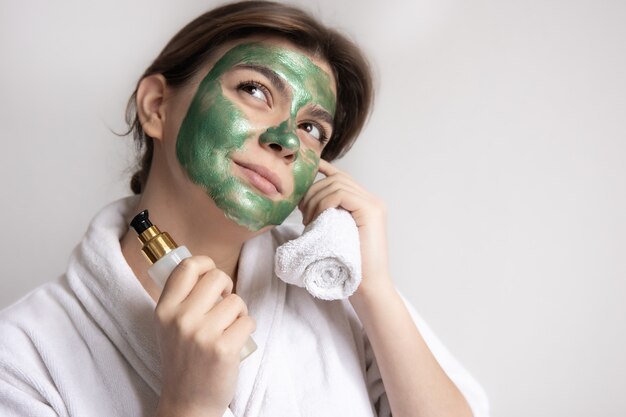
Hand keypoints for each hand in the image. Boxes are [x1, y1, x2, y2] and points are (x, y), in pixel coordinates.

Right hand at [154, 256, 255, 416]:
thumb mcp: (169, 325)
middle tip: (223, 304)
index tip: (212, 276)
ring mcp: (202, 334)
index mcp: (164, 309)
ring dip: (239, 312)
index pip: (188, 266)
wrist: (187, 401)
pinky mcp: (223, 349)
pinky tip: (236, 341)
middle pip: (217, 277)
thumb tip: (206, 267)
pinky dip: (247, 329)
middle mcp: (180, 319)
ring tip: (228, 328)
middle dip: (227, 288)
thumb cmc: (183, 359)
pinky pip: (248, 321)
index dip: (206, 264)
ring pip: (236, 300)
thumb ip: (181, 298)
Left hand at [298, 159, 390, 293]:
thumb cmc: (348, 266)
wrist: (367, 287)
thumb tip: (306, 201)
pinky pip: (341, 194)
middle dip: (314, 190)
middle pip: (337, 178)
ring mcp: (374, 205)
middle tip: (302, 213)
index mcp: (366, 204)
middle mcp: (373, 200)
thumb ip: (329, 215)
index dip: (323, 170)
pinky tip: (317, 218)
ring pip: (338, 183)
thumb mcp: (334, 233)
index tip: (305, 175)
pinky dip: (324, 202)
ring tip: (308, 220)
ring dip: (316, 198)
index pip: (343, 178)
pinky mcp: (371, 211)